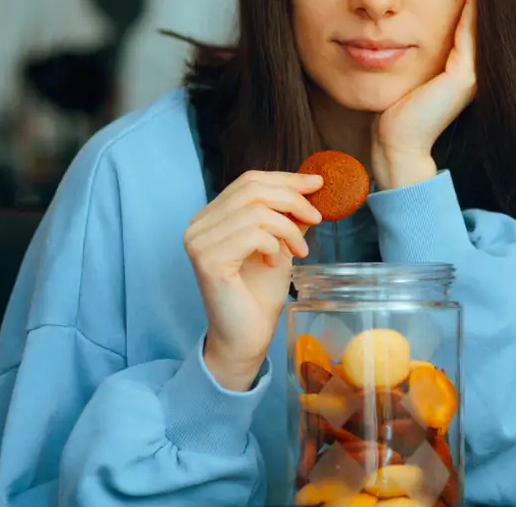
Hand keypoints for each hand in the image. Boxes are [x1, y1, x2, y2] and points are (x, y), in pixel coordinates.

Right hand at [183, 170, 322, 390]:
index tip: (317, 184)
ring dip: (288, 229)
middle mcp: (198, 226)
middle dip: (292, 199)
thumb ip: (287, 218)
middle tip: (316, 218)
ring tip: (299, 251)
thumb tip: (311, 189)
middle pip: (252, 190)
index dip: (285, 179)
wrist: (246, 336)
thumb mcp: (279, 245)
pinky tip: (276, 263)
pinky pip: (252, 234)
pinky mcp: (208, 260)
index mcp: (211, 217)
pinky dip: (274, 245)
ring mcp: (199, 242)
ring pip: (256, 211)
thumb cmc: (258, 294)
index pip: (248, 181)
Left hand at [372, 0, 476, 188]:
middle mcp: (475, 67)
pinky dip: (472, 2)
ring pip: (482, 19)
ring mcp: (474, 72)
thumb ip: (416, 42)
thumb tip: (400, 12)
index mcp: (465, 64)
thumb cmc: (393, 109)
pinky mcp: (465, 77)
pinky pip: (470, 29)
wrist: (394, 144)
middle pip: (484, 14)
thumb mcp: (408, 66)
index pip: (473, 15)